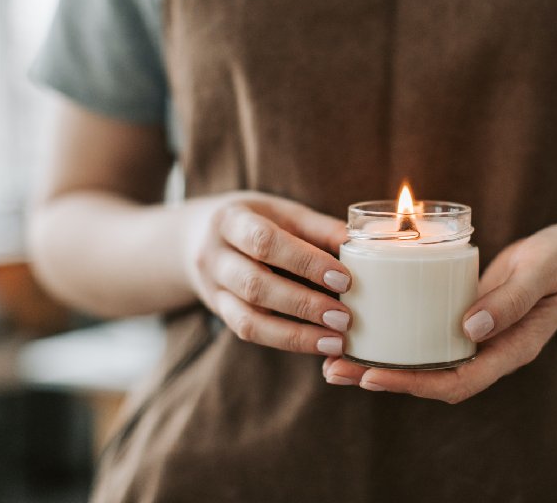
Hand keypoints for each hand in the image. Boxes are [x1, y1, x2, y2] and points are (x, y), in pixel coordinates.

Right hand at [186, 191, 353, 355]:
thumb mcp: (280, 212)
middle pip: (255, 285)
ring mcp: (212, 289)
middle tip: (344, 318)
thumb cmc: (253, 220)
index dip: (305, 262)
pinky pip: (250, 334)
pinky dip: (286, 341)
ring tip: (336, 341)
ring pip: (248, 320)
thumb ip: (317, 228)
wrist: (196, 237)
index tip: (344, 279)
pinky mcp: (220, 314)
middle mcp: (214, 257)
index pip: (265, 242)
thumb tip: (360, 241)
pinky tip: (318, 344)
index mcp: (230, 221)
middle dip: (303, 304)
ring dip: (295, 335)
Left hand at [323, 224, 556, 402]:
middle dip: (382, 379)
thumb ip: (512, 298)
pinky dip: (395, 339)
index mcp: (510, 350)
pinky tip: (366, 328)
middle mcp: (488, 352)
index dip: (412, 384)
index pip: (457, 381)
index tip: (372, 376)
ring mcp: (475, 339)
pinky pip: (426, 338)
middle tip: (335, 370)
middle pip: (431, 380)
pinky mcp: (463, 320)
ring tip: (335, 358)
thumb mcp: (542, 271)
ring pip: (424, 363)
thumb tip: (470, 329)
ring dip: (381, 363)